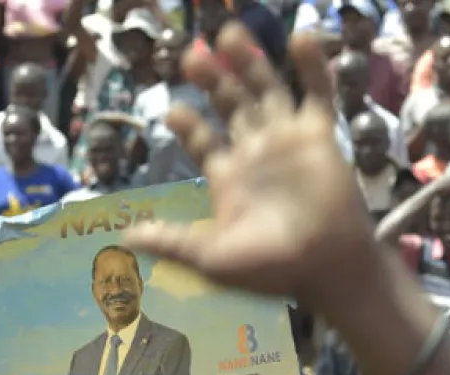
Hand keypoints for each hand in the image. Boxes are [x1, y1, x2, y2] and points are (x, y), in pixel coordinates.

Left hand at [122, 27, 376, 308]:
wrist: (324, 267)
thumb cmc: (270, 267)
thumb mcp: (210, 258)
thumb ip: (171, 241)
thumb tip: (125, 238)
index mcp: (228, 178)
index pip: (203, 139)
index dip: (187, 123)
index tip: (171, 110)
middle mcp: (256, 152)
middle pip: (230, 104)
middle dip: (211, 80)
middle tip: (190, 58)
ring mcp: (288, 140)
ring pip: (266, 89)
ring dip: (249, 61)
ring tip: (229, 31)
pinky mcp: (319, 135)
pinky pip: (316, 93)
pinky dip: (311, 66)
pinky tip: (300, 38)